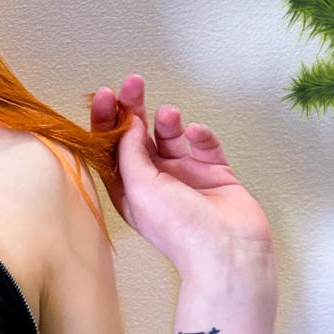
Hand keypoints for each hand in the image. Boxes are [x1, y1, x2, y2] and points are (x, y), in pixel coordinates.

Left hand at [89, 74, 274, 273]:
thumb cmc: (179, 229)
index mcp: (129, 189)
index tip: (106, 94)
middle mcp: (154, 181)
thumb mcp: (138, 187)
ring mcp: (185, 175)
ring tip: (169, 114)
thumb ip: (129, 151)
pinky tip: (196, 134)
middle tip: (133, 82)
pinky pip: (204, 144)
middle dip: (134, 108)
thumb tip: (127, 123)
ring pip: (170, 137)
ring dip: (167, 121)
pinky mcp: (214, 173)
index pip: (110, 148)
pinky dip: (200, 134)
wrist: (227, 250)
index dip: (106, 120)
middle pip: (138, 136)